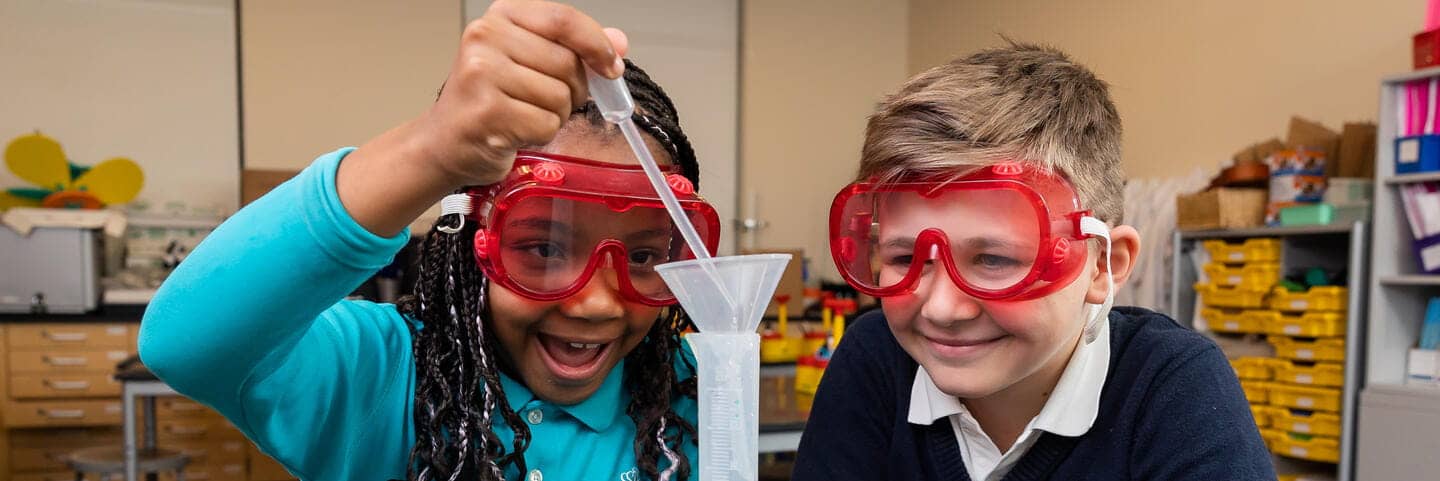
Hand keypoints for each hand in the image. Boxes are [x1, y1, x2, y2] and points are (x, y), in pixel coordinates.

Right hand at [417, 0, 628, 186]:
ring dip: (554, 115)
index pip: (563, 19)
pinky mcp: (486, 112)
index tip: (611, 67)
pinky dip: (541, 134)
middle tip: (548, 100)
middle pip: (566, 63)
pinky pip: (545, 124)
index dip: (596, 44)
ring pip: (559, 96)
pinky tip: (517, 131)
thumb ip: (574, 48)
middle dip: (572, 90)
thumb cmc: (490, 99)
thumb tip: (619, 43)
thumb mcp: (531, 62)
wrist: (446, 141)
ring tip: (525, 115)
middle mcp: (486, 38)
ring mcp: (482, 74)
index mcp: (501, 17)